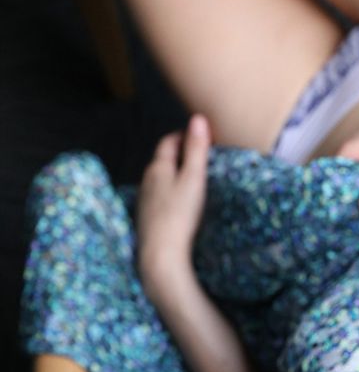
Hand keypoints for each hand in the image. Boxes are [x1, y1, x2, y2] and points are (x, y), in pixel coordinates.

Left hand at [136, 113, 210, 289]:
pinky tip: (180, 204)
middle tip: (199, 155)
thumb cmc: (180, 214)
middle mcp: (147, 181)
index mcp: (158, 168)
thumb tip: (198, 118)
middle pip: (163, 160)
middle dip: (179, 154)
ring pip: (160, 180)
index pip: (168, 142)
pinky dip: (170, 193)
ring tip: (192, 179)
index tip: (199, 135)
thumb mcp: (194, 178)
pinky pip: (159, 198)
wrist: (161, 253)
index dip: (183, 135)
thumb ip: (197, 149)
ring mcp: (145, 201)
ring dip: (174, 175)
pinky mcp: (147, 219)